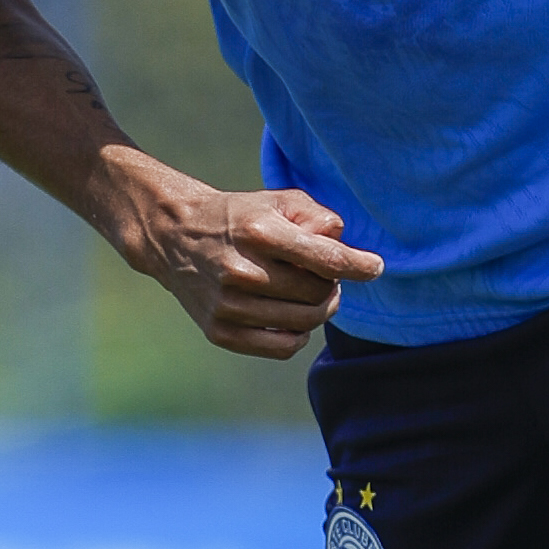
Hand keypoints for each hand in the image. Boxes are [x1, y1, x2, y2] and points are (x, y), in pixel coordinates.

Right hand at [111, 170, 382, 358]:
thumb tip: (344, 246)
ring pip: (305, 322)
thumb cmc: (239, 217)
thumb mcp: (277, 201)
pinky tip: (293, 317)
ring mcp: (228, 306)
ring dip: (318, 309)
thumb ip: (317, 216)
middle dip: (332, 285)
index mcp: (259, 233)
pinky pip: (282, 347)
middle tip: (324, 275)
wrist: (174, 236)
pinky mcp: (219, 332)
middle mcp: (242, 272)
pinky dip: (298, 335)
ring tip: (310, 294)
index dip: (359, 266)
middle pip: (319, 293)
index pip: (327, 259)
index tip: (374, 267)